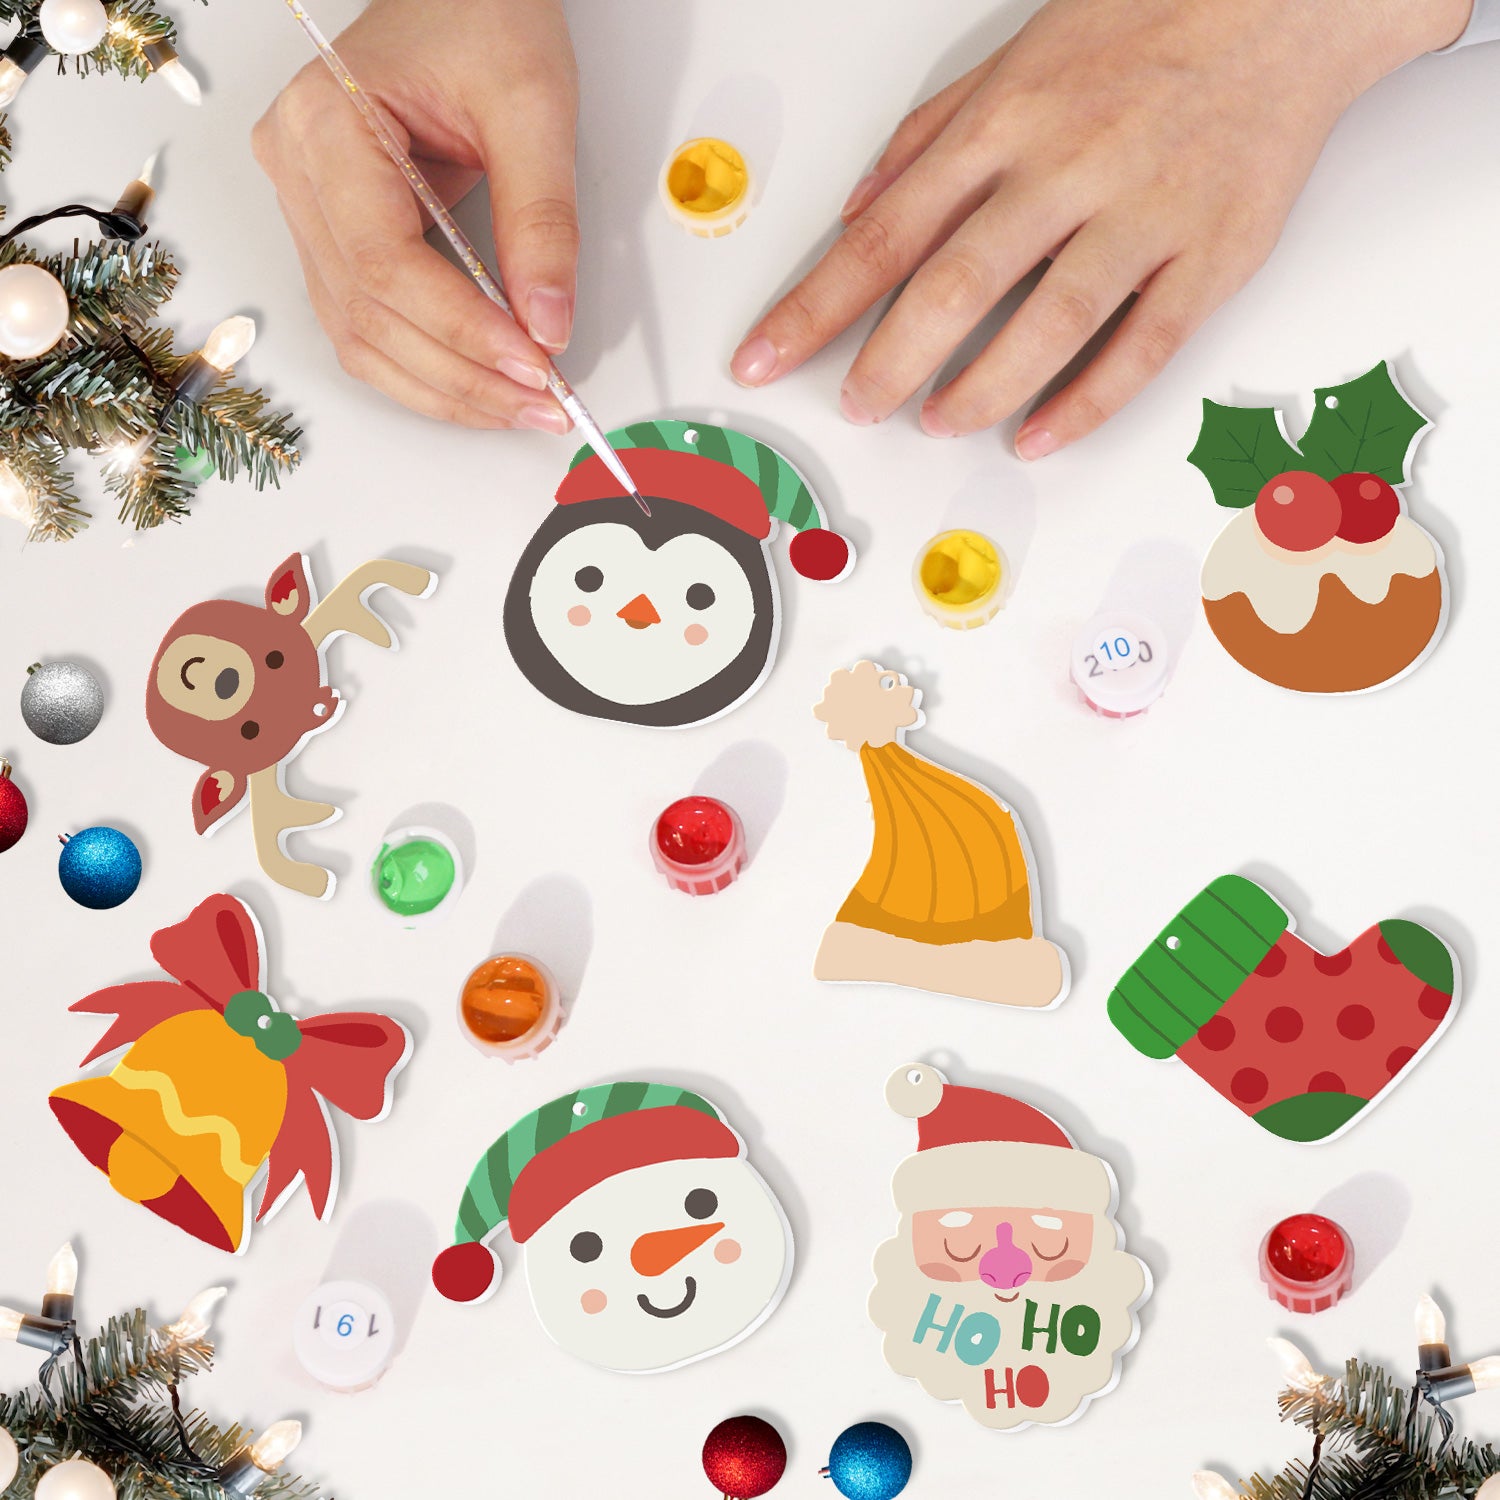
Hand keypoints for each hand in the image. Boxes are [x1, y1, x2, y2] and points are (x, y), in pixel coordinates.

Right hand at [253, 0, 577, 430]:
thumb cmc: (482, 16)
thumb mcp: (532, 107)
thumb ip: (542, 221)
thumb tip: (547, 324)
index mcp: (326, 124)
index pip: (387, 265)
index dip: (462, 331)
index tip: (534, 365)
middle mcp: (297, 170)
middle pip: (370, 315)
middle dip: (463, 376)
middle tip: (543, 404)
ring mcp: (307, 207)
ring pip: (361, 338)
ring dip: (445, 388)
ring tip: (521, 405)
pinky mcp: (335, 235)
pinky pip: (368, 326)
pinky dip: (428, 367)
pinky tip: (483, 385)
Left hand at [731, 0, 1469, 456]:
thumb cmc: (1143, 23)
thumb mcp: (1013, 58)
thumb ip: (928, 139)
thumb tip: (857, 212)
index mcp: (1005, 124)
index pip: (885, 235)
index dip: (815, 307)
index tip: (764, 357)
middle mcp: (1067, 168)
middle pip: (954, 285)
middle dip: (888, 360)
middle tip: (856, 406)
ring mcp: (1143, 214)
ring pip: (1048, 323)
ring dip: (981, 389)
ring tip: (938, 422)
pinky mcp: (1211, 254)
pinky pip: (1141, 346)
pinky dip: (1085, 401)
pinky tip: (1038, 435)